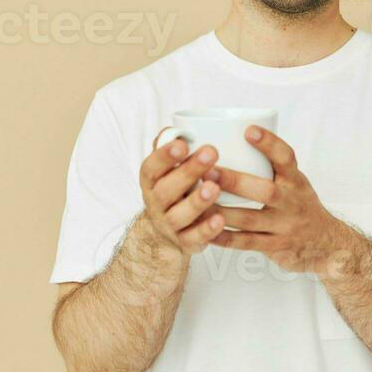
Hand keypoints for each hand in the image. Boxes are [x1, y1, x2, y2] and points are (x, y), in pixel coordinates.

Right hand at [138, 128, 225, 254]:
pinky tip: (220, 220)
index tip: (183, 143)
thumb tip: (178, 128)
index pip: (151, 168)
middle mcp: (156, 204)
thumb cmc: (175, 188)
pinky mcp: (185, 243)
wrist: (166, 232)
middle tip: (210, 153)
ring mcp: (169, 225)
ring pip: (179, 215)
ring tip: (214, 188)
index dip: (164, 156)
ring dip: (196, 202)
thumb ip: (172, 148)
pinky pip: (194, 239)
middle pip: (166, 190)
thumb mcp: (169, 168)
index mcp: (151, 181)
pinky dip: (206, 231)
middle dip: (188, 172)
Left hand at [206, 125, 346, 274]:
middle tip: (209, 171)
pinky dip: (225, 238)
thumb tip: (233, 134)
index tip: (249, 130)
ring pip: (251, 219)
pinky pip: (247, 243)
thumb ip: (270, 164)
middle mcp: (292, 201)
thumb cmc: (298, 203)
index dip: (269, 143)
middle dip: (236, 182)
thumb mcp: (294, 181)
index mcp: (295, 180)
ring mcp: (285, 226)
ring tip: (199, 202)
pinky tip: (207, 231)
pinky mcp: (276, 247)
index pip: (286, 157)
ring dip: (223, 212)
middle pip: (266, 190)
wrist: (325, 242)